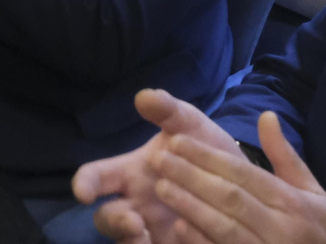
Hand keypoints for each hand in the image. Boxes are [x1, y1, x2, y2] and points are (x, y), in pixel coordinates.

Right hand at [74, 89, 247, 243]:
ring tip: (147, 237)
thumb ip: (168, 111)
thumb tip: (144, 96)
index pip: (96, 177)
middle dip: (114, 222)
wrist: (243, 182)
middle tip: (134, 222)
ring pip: (128, 243)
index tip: (83, 191)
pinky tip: (180, 241)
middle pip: (107, 219)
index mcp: (131, 173)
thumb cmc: (205, 151)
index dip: (85, 183)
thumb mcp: (190, 127)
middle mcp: (135, 205)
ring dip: (133, 242)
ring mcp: (151, 230)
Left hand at [140, 111, 325, 243]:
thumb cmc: (323, 235)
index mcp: (292, 202)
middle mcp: (281, 227)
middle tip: (159, 159)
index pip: (244, 173)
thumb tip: (266, 115)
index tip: (177, 141)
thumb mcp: (314, 195)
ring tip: (162, 187)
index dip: (208, 156)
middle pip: (230, 197)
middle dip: (192, 176)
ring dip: (190, 206)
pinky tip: (179, 229)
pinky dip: (202, 242)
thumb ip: (286, 157)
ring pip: (224, 227)